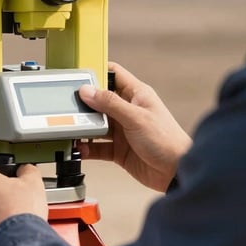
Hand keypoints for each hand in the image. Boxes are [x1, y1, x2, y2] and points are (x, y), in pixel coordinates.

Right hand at [76, 62, 190, 191]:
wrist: (177, 172)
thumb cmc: (167, 140)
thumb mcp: (136, 117)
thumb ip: (110, 103)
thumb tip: (87, 90)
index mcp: (137, 95)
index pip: (114, 74)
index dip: (97, 72)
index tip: (78, 76)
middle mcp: (128, 110)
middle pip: (100, 101)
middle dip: (84, 104)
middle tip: (69, 106)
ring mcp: (123, 131)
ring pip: (97, 124)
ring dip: (84, 128)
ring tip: (71, 129)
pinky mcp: (119, 150)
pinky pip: (98, 146)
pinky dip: (88, 148)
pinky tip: (80, 148)